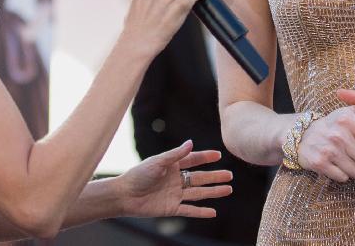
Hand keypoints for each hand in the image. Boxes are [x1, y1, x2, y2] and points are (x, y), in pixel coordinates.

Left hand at [117, 140, 232, 218]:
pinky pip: (189, 210)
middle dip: (215, 176)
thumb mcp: (157, 162)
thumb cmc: (138, 175)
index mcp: (172, 166)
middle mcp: (176, 180)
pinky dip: (201, 212)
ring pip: (199, 193)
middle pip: (200, 178)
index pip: (193, 160)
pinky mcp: (171, 209)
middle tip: (230, 175)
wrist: (124, 195)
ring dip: (213, 192)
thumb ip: (175, 155)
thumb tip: (191, 143)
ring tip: (228, 189)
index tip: (219, 155)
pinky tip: (213, 212)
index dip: (205, 157)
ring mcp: (175, 195)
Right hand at [295, 105, 354, 181]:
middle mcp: (339, 134)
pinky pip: (344, 178)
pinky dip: (343, 174)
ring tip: (347, 158)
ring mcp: (329, 150)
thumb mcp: (348, 111)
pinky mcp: (320, 163)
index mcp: (348, 120)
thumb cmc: (332, 125)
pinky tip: (336, 164)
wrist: (301, 135)